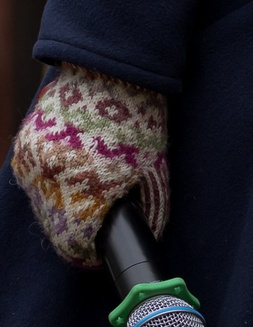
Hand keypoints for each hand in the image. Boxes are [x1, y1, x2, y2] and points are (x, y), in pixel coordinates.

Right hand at [11, 63, 168, 265]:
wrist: (111, 71)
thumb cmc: (141, 120)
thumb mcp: (155, 167)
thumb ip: (148, 206)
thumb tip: (146, 236)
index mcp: (86, 188)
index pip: (74, 243)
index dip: (88, 253)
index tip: (98, 254)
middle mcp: (51, 179)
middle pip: (56, 227)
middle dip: (77, 229)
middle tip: (97, 223)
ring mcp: (31, 163)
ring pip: (43, 204)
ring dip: (63, 205)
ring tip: (89, 191)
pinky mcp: (23, 149)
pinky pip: (36, 180)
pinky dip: (54, 181)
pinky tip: (76, 169)